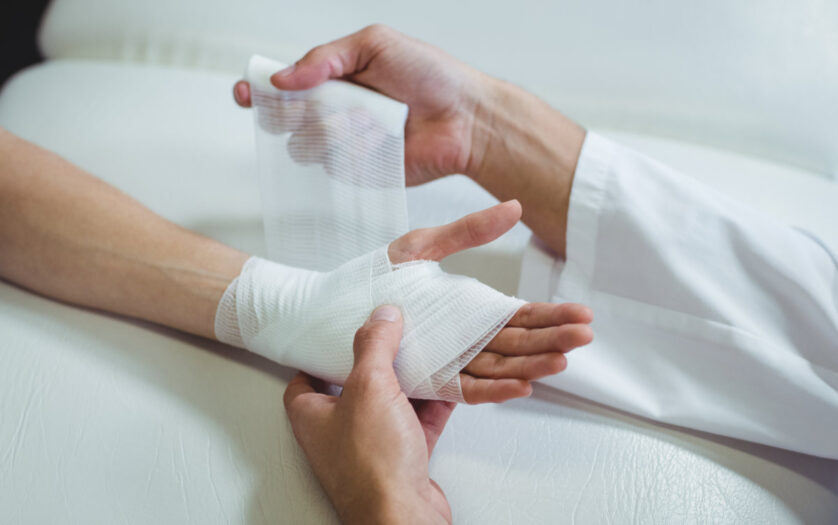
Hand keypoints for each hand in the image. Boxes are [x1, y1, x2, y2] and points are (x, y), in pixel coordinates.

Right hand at [234, 24, 488, 185]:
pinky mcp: (359, 172)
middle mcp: (333, 112)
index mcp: (333, 79)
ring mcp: (344, 144)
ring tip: (365, 118)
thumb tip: (284, 77)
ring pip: (304, 145)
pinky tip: (378, 139)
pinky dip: (352, 150)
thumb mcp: (374, 44)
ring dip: (328, 129)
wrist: (464, 117)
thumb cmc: (430, 75)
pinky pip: (334, 166)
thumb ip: (325, 57)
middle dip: (289, 112)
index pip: (283, 85)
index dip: (259, 89)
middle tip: (314, 105)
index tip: (247, 92)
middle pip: (284, 118)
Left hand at [284, 305, 453, 523]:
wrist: (403, 516)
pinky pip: (417, 423)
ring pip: (389, 405)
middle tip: (385, 340)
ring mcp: (371, 448)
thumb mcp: (369, 387)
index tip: (334, 336)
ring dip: (407, 383)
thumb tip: (380, 317)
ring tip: (420, 356)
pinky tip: (446, 388)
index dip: (317, 356)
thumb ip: (374, 347)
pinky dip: (432, 406)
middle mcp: (338, 434)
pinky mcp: (402, 461)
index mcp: (313, 416)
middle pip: (353, 389)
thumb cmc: (372, 467)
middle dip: (373, 365)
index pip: (303, 380)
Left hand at [388, 199, 592, 403]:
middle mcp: (457, 341)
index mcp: (462, 312)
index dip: (548, 315)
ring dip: (533, 363)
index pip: (514, 316)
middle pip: (513, 342)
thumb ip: (467, 231)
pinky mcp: (424, 386)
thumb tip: (513, 208)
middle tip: (586, 333)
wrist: (321, 319)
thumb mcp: (420, 247)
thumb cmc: (368, 283)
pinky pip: (463, 389)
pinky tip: (523, 385)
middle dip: (552, 338)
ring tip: (565, 356)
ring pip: (496, 366)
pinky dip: (493, 388)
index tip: (579, 313)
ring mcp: (442, 365)